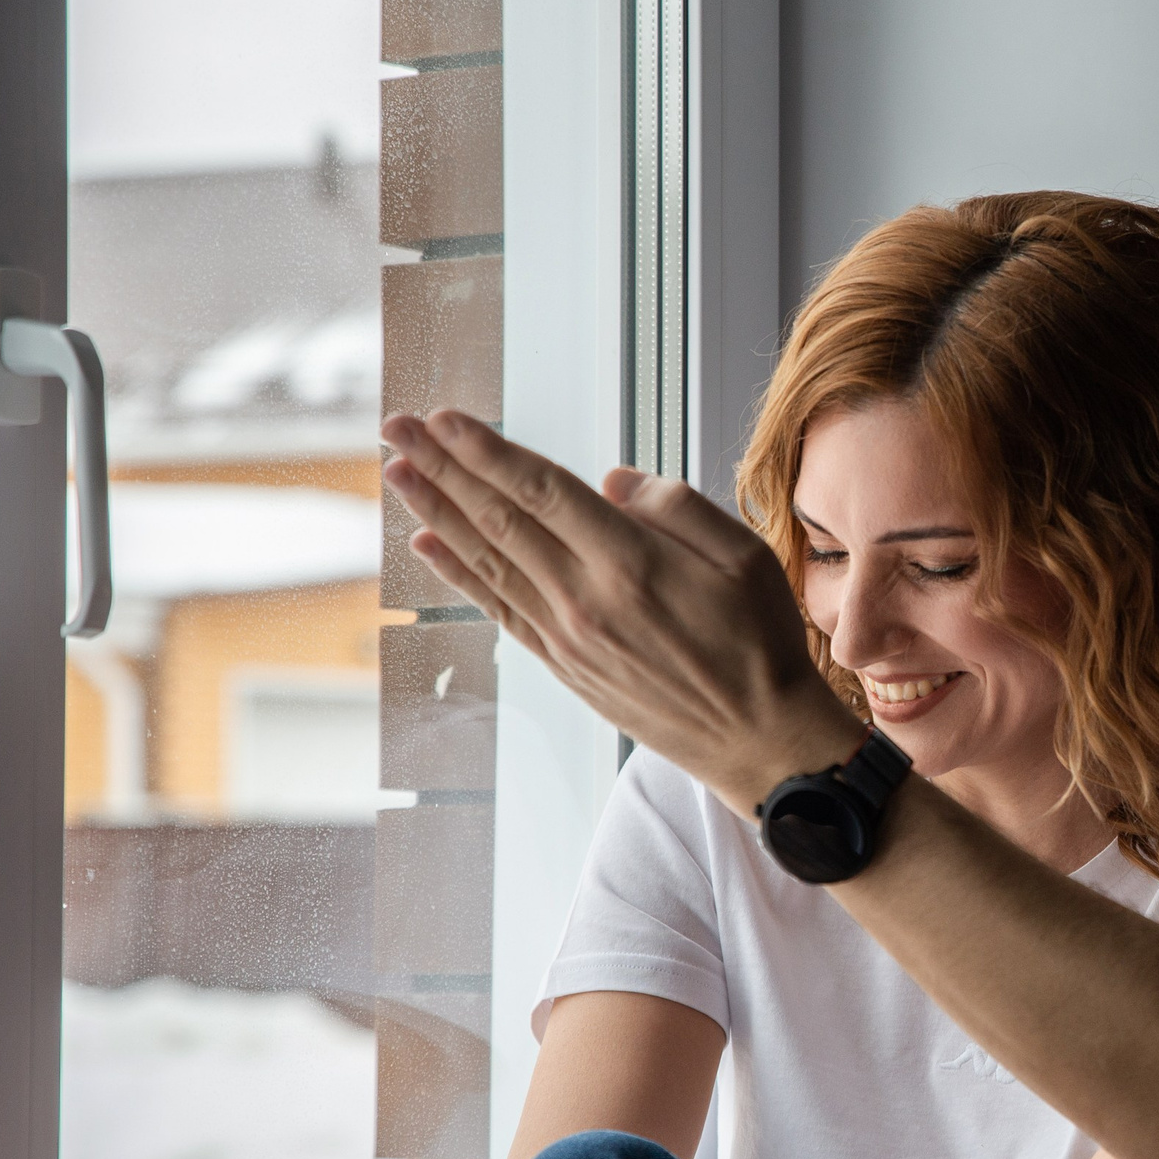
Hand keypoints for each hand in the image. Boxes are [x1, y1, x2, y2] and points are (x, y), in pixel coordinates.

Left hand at [379, 408, 865, 809]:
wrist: (760, 741)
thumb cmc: (762, 644)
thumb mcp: (746, 556)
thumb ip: (677, 507)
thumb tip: (610, 483)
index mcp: (631, 562)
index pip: (540, 490)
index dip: (487, 451)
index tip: (446, 417)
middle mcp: (586, 599)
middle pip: (498, 520)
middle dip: (442, 468)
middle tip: (396, 427)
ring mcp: (569, 637)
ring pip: (488, 562)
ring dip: (436, 513)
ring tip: (397, 472)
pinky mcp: (566, 667)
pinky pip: (499, 609)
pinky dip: (460, 575)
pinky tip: (430, 547)